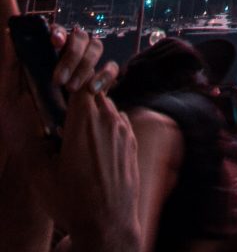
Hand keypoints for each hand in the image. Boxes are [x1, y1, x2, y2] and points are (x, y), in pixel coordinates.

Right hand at [49, 84, 140, 251]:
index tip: (61, 88)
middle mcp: (108, 118)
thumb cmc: (73, 200)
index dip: (72, 80)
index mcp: (84, 120)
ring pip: (108, 107)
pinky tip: (96, 151)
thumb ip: (36, 145)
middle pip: (95, 93)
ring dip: (95, 115)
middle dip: (81, 100)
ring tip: (80, 140)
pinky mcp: (132, 142)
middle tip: (66, 120)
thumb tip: (39, 130)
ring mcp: (124, 129)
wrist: (107, 224)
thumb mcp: (41, 175)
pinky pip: (119, 123)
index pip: (82, 81)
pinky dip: (107, 129)